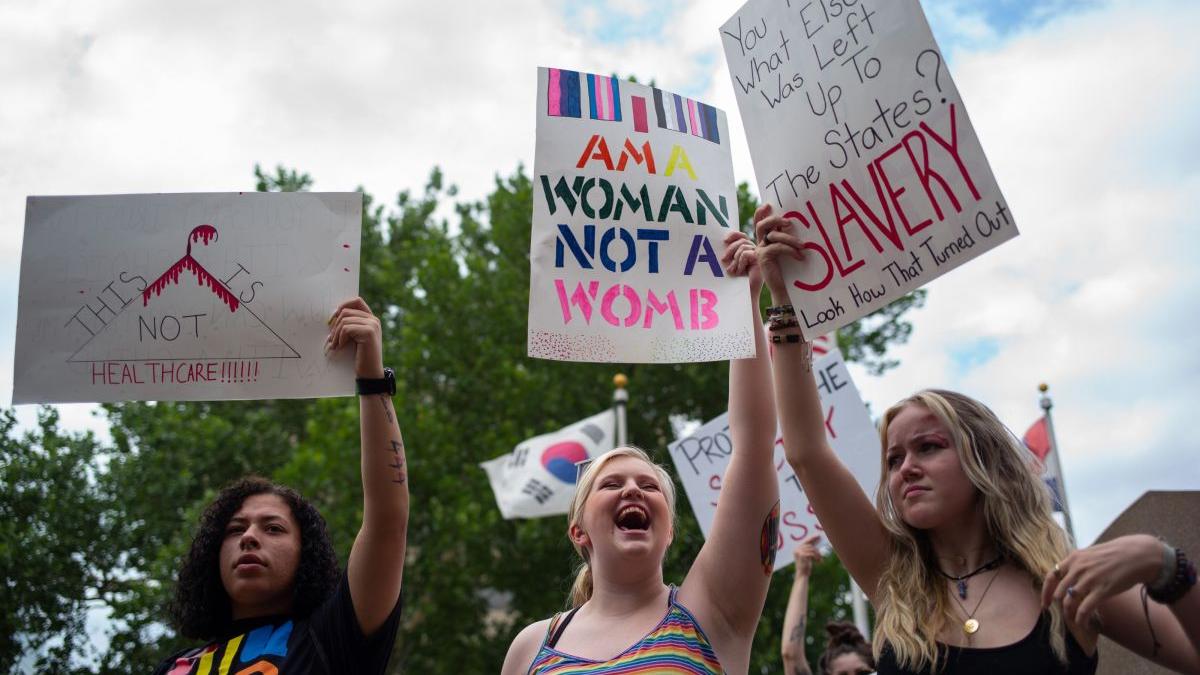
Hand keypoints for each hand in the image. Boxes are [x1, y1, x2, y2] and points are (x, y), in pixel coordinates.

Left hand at [326, 297, 384, 377]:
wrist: (369, 374)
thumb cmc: (359, 357)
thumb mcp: (353, 338)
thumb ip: (349, 325)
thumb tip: (332, 316)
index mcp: (371, 319)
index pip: (356, 301)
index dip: (343, 306)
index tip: (333, 319)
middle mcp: (374, 320)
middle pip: (346, 311)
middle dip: (335, 325)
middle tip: (331, 339)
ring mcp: (373, 325)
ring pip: (344, 320)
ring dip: (335, 334)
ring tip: (335, 345)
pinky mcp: (369, 332)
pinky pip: (346, 328)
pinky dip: (340, 339)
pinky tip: (341, 347)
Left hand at [720, 229, 761, 294]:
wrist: (747, 294)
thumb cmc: (738, 281)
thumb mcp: (732, 264)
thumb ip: (731, 254)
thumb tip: (723, 242)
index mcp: (748, 250)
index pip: (742, 236)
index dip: (734, 234)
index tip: (724, 240)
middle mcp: (754, 250)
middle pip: (742, 240)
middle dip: (730, 249)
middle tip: (723, 260)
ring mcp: (758, 254)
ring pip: (743, 247)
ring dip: (735, 260)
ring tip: (733, 271)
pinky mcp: (760, 259)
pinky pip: (745, 254)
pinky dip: (740, 263)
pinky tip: (740, 272)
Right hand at [752, 204, 805, 302]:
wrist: (784, 289)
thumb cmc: (790, 271)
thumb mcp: (790, 251)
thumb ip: (789, 239)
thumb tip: (799, 225)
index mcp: (766, 240)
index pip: (760, 223)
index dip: (761, 213)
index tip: (768, 204)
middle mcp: (761, 244)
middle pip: (762, 225)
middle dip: (775, 219)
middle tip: (789, 222)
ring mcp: (760, 251)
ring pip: (773, 235)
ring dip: (790, 239)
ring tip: (803, 245)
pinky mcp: (763, 258)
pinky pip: (777, 247)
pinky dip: (790, 250)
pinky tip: (800, 256)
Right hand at [793, 535, 822, 576]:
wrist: (802, 575)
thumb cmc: (806, 567)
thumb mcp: (808, 557)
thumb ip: (810, 550)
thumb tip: (817, 543)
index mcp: (796, 549)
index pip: (806, 542)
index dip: (812, 538)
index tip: (819, 536)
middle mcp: (796, 550)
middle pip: (810, 545)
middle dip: (817, 550)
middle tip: (822, 553)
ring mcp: (799, 552)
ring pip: (812, 549)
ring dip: (818, 555)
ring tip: (820, 560)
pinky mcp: (802, 555)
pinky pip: (812, 553)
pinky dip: (817, 557)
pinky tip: (819, 562)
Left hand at [1042, 534, 1163, 625]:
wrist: (1137, 555)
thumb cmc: (1115, 554)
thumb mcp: (1090, 554)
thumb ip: (1077, 564)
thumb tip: (1067, 577)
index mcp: (1073, 558)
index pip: (1051, 577)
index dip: (1046, 592)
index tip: (1045, 603)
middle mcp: (1078, 568)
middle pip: (1059, 592)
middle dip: (1058, 606)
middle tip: (1062, 614)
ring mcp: (1089, 580)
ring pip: (1069, 602)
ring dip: (1069, 614)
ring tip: (1073, 620)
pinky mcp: (1102, 590)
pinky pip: (1084, 609)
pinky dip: (1080, 619)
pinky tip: (1082, 624)